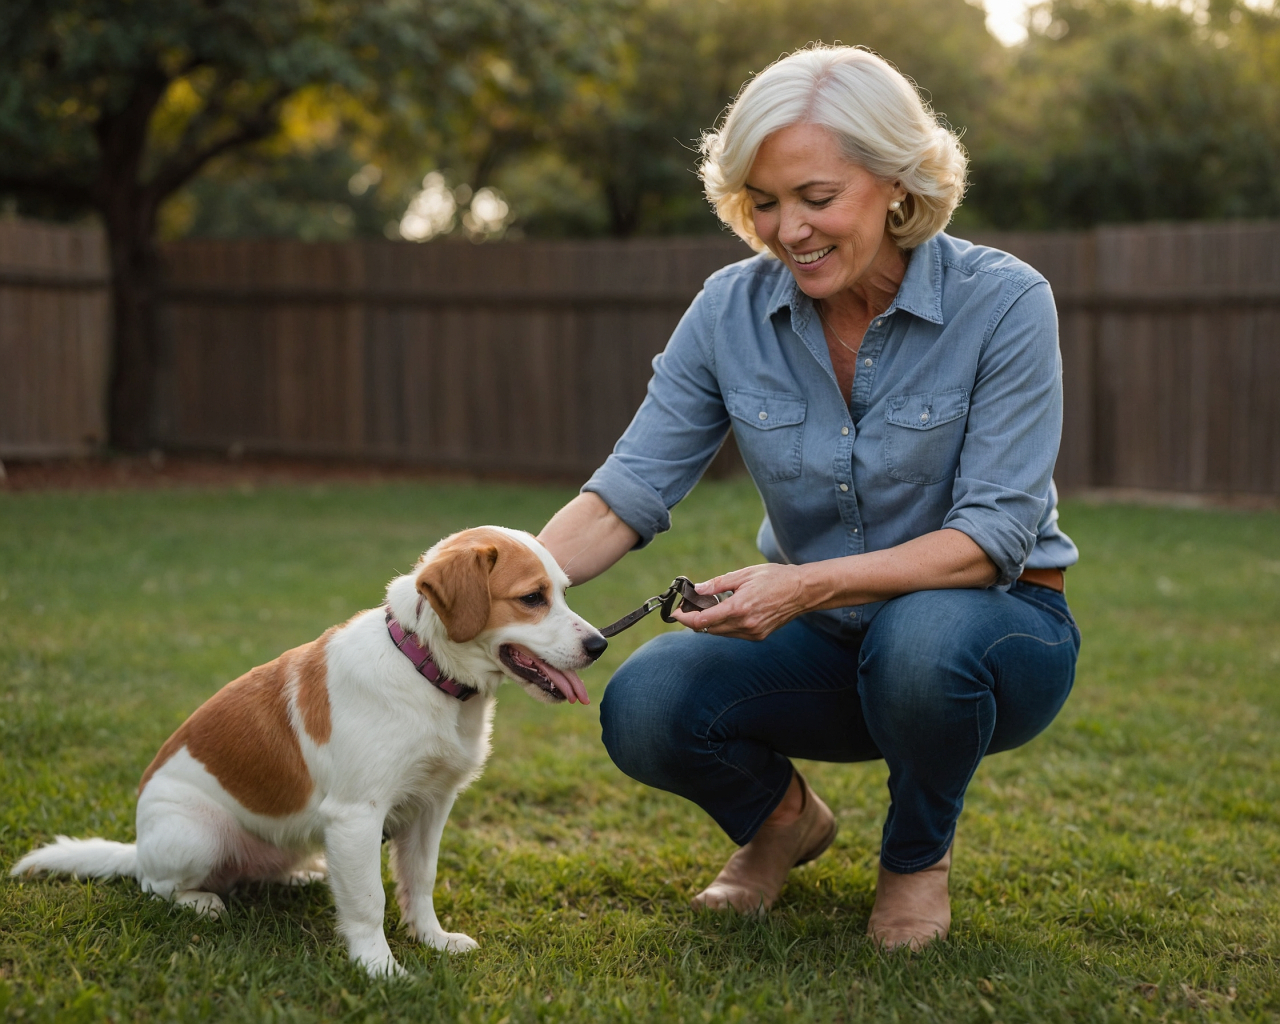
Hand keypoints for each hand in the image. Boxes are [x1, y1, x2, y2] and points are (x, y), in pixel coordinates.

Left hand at [668, 563, 813, 640]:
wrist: (803, 591)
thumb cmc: (775, 578)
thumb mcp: (744, 574)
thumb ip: (717, 584)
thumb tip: (696, 590)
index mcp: (739, 608)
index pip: (702, 621)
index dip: (685, 618)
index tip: (677, 613)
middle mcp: (745, 624)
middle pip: (708, 629)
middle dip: (696, 619)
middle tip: (691, 606)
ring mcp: (753, 633)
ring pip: (720, 633)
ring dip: (711, 623)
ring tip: (711, 606)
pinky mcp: (759, 636)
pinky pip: (734, 634)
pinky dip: (725, 625)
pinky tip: (729, 611)